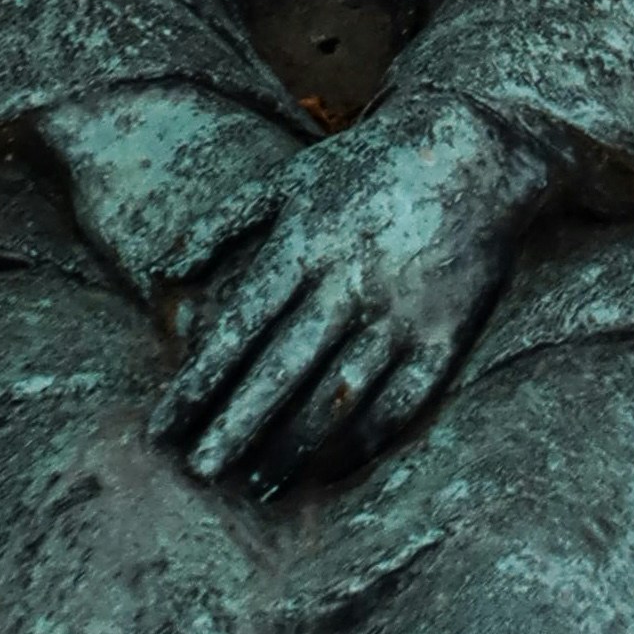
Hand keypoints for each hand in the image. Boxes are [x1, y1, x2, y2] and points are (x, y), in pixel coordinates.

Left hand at [152, 96, 546, 486]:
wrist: (474, 147)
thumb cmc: (366, 165)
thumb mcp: (289, 181)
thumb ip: (220, 226)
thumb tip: (159, 274)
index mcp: (305, 244)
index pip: (238, 330)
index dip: (197, 384)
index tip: (163, 428)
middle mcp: (349, 282)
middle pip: (282, 371)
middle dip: (236, 427)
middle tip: (200, 472)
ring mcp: (401, 313)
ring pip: (339, 397)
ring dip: (296, 448)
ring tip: (259, 487)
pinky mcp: (446, 335)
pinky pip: (402, 403)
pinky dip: (366, 442)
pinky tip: (333, 469)